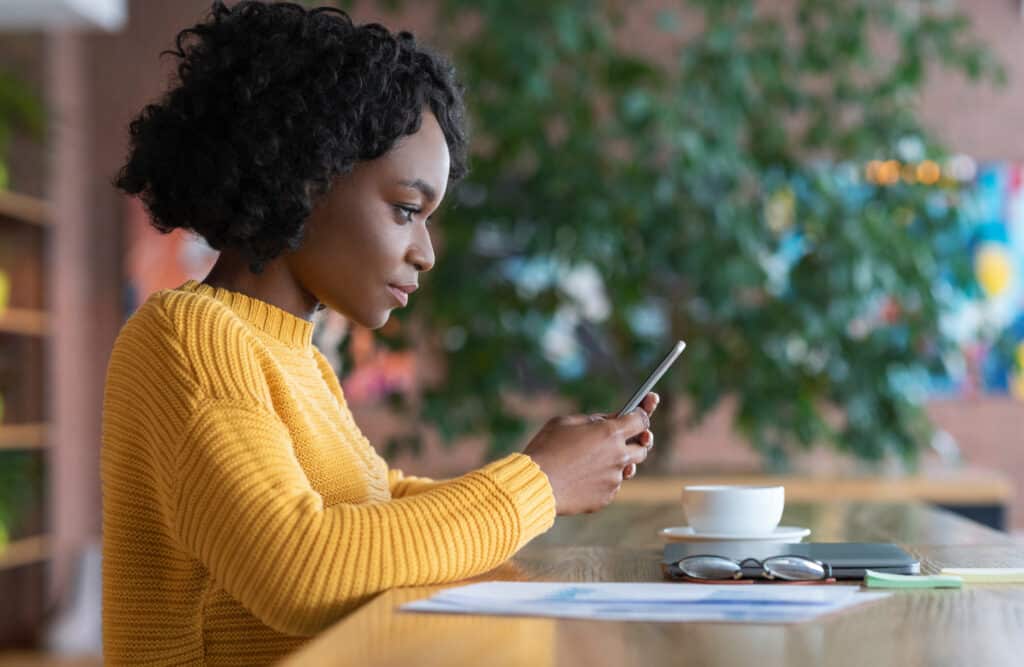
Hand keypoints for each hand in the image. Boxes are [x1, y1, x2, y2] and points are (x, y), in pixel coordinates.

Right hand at [523, 392, 659, 514]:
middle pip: (643, 448)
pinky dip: (602, 480)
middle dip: (636, 441)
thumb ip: (592, 420)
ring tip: (593, 460)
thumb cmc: (547, 448)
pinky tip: (581, 478)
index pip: (641, 419)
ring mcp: (614, 479)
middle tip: (624, 439)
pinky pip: (611, 485)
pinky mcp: (606, 497)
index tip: (641, 411)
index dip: (642, 413)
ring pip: (626, 469)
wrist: (536, 484)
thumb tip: (606, 422)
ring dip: (617, 462)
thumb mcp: (566, 422)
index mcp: (610, 433)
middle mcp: (618, 456)